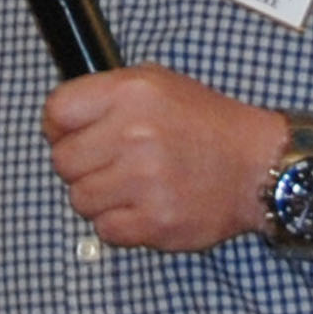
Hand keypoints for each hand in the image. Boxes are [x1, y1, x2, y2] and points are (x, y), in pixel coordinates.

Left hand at [40, 67, 283, 251]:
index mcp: (131, 93)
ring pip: (80, 199)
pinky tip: (142, 207)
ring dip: (98, 197)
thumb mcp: (157, 83)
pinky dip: (118, 224)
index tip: (73, 135)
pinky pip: (105, 230)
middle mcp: (134, 134)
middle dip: (80, 165)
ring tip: (130, 187)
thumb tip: (56, 122)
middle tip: (109, 164)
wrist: (256, 166)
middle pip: (62, 160)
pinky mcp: (155, 221)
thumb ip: (105, 95)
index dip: (58, 127)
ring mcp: (144, 180)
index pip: (57, 111)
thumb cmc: (205, 124)